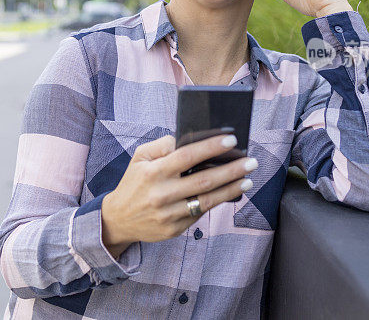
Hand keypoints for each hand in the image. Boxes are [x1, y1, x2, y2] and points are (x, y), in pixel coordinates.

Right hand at [101, 133, 256, 258]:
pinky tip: (231, 192)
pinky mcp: (174, 229)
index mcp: (154, 172)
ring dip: (231, 189)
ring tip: (248, 178)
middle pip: (203, 180)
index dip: (211, 147)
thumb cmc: (134, 182)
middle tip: (251, 161)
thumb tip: (186, 139)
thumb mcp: (140, 158)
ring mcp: (168, 214)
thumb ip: (162, 145)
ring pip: (207, 200)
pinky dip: (217, 202)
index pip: (187, 156)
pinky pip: (200, 214)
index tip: (232, 139)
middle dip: (231, 170)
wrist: (118, 219)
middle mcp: (162, 193)